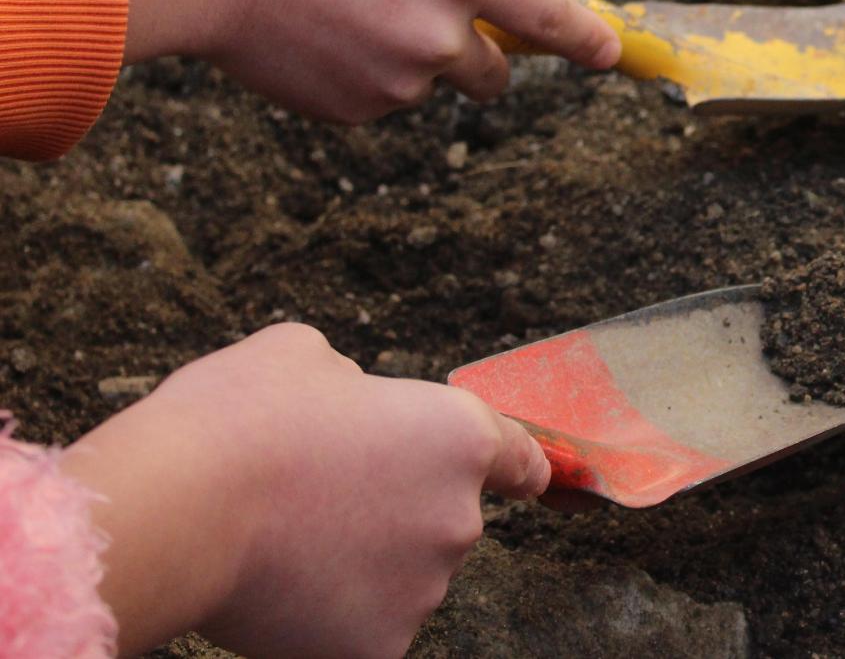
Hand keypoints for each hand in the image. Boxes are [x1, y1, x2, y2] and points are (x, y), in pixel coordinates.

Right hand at [60, 323, 548, 657]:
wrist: (180, 509)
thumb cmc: (240, 421)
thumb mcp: (304, 357)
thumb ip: (355, 386)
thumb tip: (351, 406)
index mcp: (459, 436)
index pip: (521, 460)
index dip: (515, 466)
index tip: (523, 478)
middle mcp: (459, 516)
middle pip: (442, 518)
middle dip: (395, 511)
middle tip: (318, 498)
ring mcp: (423, 588)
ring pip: (401, 576)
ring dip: (364, 563)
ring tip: (288, 539)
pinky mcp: (379, 647)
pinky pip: (364, 627)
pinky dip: (331, 615)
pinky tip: (283, 586)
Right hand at [101, 0, 619, 122]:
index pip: (552, 18)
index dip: (588, 39)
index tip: (609, 53)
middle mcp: (441, 36)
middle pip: (497, 69)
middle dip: (481, 47)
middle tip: (422, 2)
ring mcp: (397, 81)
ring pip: (436, 81)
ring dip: (419, 55)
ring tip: (353, 1)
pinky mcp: (355, 110)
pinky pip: (386, 97)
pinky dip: (371, 71)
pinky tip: (324, 27)